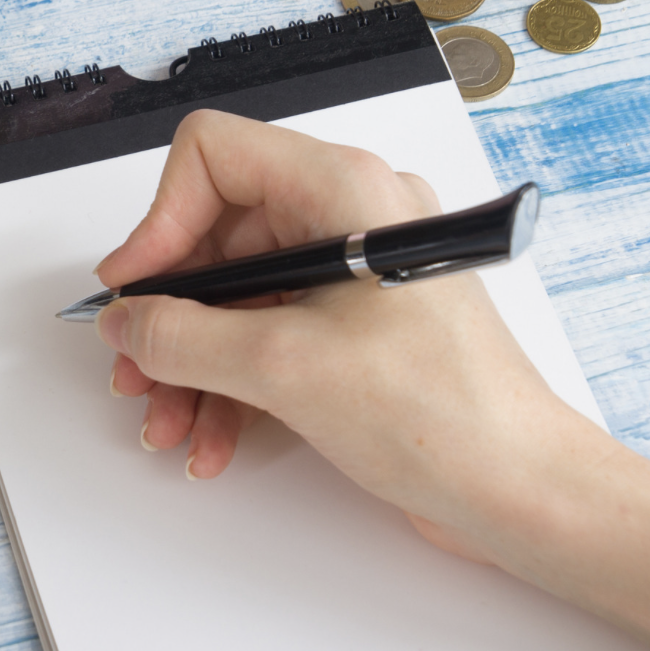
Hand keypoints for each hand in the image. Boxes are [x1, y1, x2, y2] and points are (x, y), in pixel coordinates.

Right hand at [95, 110, 649, 650]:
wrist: (524, 492)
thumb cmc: (442, 413)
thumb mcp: (283, 366)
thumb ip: (182, 335)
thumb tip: (125, 321)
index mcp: (342, 188)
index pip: (214, 157)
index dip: (160, 218)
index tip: (134, 288)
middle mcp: (346, 216)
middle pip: (216, 236)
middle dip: (168, 313)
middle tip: (133, 370)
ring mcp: (352, 273)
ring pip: (234, 295)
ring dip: (190, 362)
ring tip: (169, 424)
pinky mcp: (354, 326)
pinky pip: (266, 332)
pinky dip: (230, 382)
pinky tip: (212, 439)